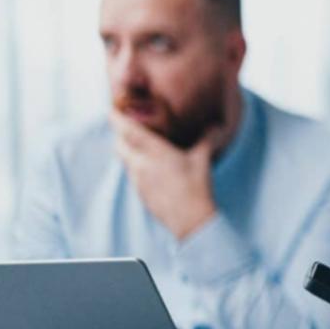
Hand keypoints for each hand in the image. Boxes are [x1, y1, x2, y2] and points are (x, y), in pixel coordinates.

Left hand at [111, 111, 216, 239]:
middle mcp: (141, 164)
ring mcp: (138, 180)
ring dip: (127, 149)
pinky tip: (149, 166)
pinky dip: (135, 164)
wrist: (189, 219)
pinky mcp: (140, 192)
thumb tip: (216, 126)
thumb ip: (206, 139)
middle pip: (119, 144)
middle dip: (120, 134)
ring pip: (125, 159)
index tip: (113, 109)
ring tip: (138, 144)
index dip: (118, 119)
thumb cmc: (196, 187)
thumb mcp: (202, 159)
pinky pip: (132, 173)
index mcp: (155, 152)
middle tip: (126, 125)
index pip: (128, 131)